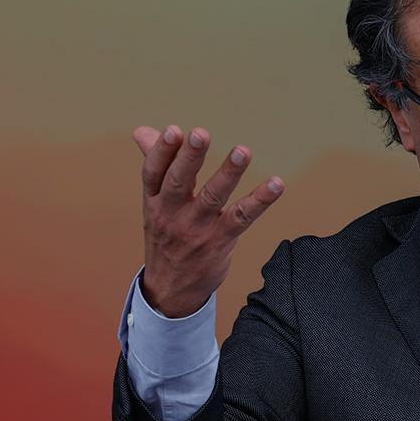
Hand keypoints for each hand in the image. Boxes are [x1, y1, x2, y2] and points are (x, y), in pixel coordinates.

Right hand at [133, 125, 283, 316]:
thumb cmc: (166, 237)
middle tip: (200, 133)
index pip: (154, 173)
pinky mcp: (220, 241)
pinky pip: (242, 217)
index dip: (162, 151)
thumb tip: (143, 131)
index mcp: (154, 200)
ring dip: (228, 174)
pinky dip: (260, 200)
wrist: (170, 290)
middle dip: (189, 157)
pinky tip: (276, 184)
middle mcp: (172, 214)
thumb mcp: (155, 203)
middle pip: (179, 182)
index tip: (174, 130)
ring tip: (242, 151)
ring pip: (212, 198)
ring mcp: (196, 229)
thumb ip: (156, 165)